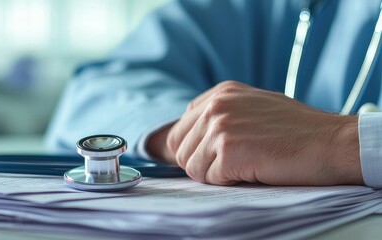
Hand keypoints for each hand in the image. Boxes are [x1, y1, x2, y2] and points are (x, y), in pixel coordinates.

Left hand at [147, 81, 362, 185]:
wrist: (331, 142)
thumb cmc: (297, 130)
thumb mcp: (253, 106)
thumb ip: (220, 114)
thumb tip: (188, 133)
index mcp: (220, 93)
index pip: (179, 130)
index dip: (195, 150)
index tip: (217, 156)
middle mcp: (216, 105)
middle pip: (180, 149)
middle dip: (202, 164)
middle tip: (234, 163)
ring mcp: (221, 127)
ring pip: (192, 166)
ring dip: (216, 174)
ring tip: (246, 164)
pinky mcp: (229, 150)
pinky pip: (210, 179)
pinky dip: (229, 182)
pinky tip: (253, 170)